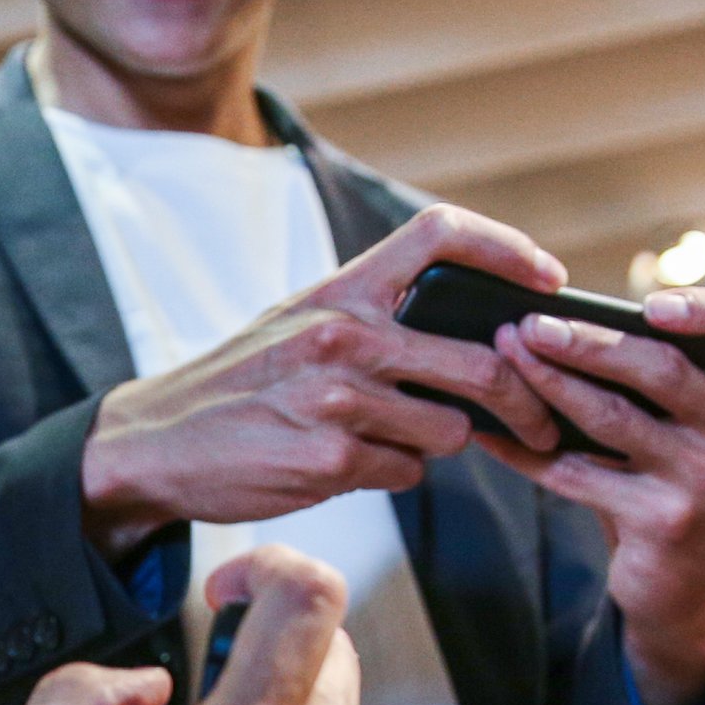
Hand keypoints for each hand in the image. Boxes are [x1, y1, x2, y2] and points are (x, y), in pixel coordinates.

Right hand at [81, 206, 564, 552]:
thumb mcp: (301, 321)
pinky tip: (351, 462)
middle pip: (482, 358)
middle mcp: (345, 335)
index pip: (441, 234)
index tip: (548, 280)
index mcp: (342, 289)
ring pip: (451, 429)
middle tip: (543, 421)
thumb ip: (377, 316)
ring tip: (400, 437)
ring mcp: (340, 398)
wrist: (155, 442)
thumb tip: (474, 332)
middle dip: (529, 400)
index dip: (509, 249)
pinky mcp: (332, 458)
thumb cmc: (242, 383)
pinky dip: (396, 470)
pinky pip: (407, 470)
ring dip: (442, 442)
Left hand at [477, 281, 704, 704]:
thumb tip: (554, 322)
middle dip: (587, 341)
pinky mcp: (664, 522)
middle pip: (662, 368)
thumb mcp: (680, 425)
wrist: (680, 583)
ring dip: (549, 383)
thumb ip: (648, 377)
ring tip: (506, 356)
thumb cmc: (667, 479)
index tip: (650, 306)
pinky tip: (489, 432)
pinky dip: (526, 452)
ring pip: (612, 418)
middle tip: (531, 325)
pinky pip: (577, 475)